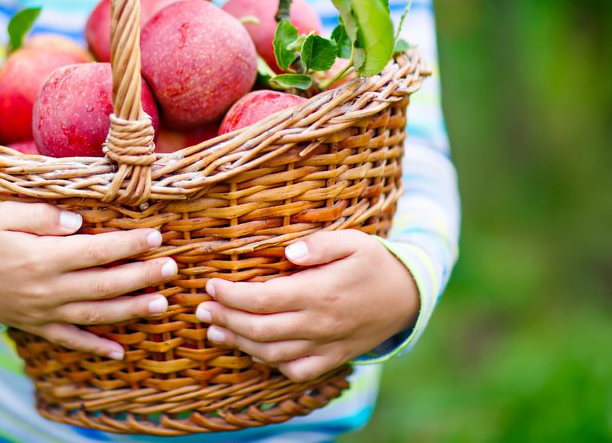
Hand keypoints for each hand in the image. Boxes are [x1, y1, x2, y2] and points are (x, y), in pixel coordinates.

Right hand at [0, 202, 175, 359]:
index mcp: (42, 257)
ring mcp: (42, 312)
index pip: (96, 251)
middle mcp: (46, 289)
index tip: (156, 235)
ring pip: (94, 315)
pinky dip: (96, 347)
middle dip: (142, 276)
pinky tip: (120, 350)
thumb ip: (43, 215)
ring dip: (130, 310)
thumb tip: (80, 222)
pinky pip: (70, 341)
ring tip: (161, 303)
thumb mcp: (4, 213)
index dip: (128, 244)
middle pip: (104, 284)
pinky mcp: (36, 327)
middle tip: (173, 267)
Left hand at [195, 230, 418, 381]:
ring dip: (239, 344)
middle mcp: (320, 324)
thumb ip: (319, 244)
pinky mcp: (333, 357)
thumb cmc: (375, 263)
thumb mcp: (353, 241)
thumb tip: (287, 252)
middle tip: (202, 309)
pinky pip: (296, 370)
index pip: (264, 298)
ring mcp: (326, 345)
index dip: (232, 295)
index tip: (211, 285)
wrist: (409, 297)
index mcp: (320, 293)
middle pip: (260, 329)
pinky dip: (270, 364)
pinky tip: (253, 349)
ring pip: (273, 354)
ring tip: (215, 330)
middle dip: (225, 319)